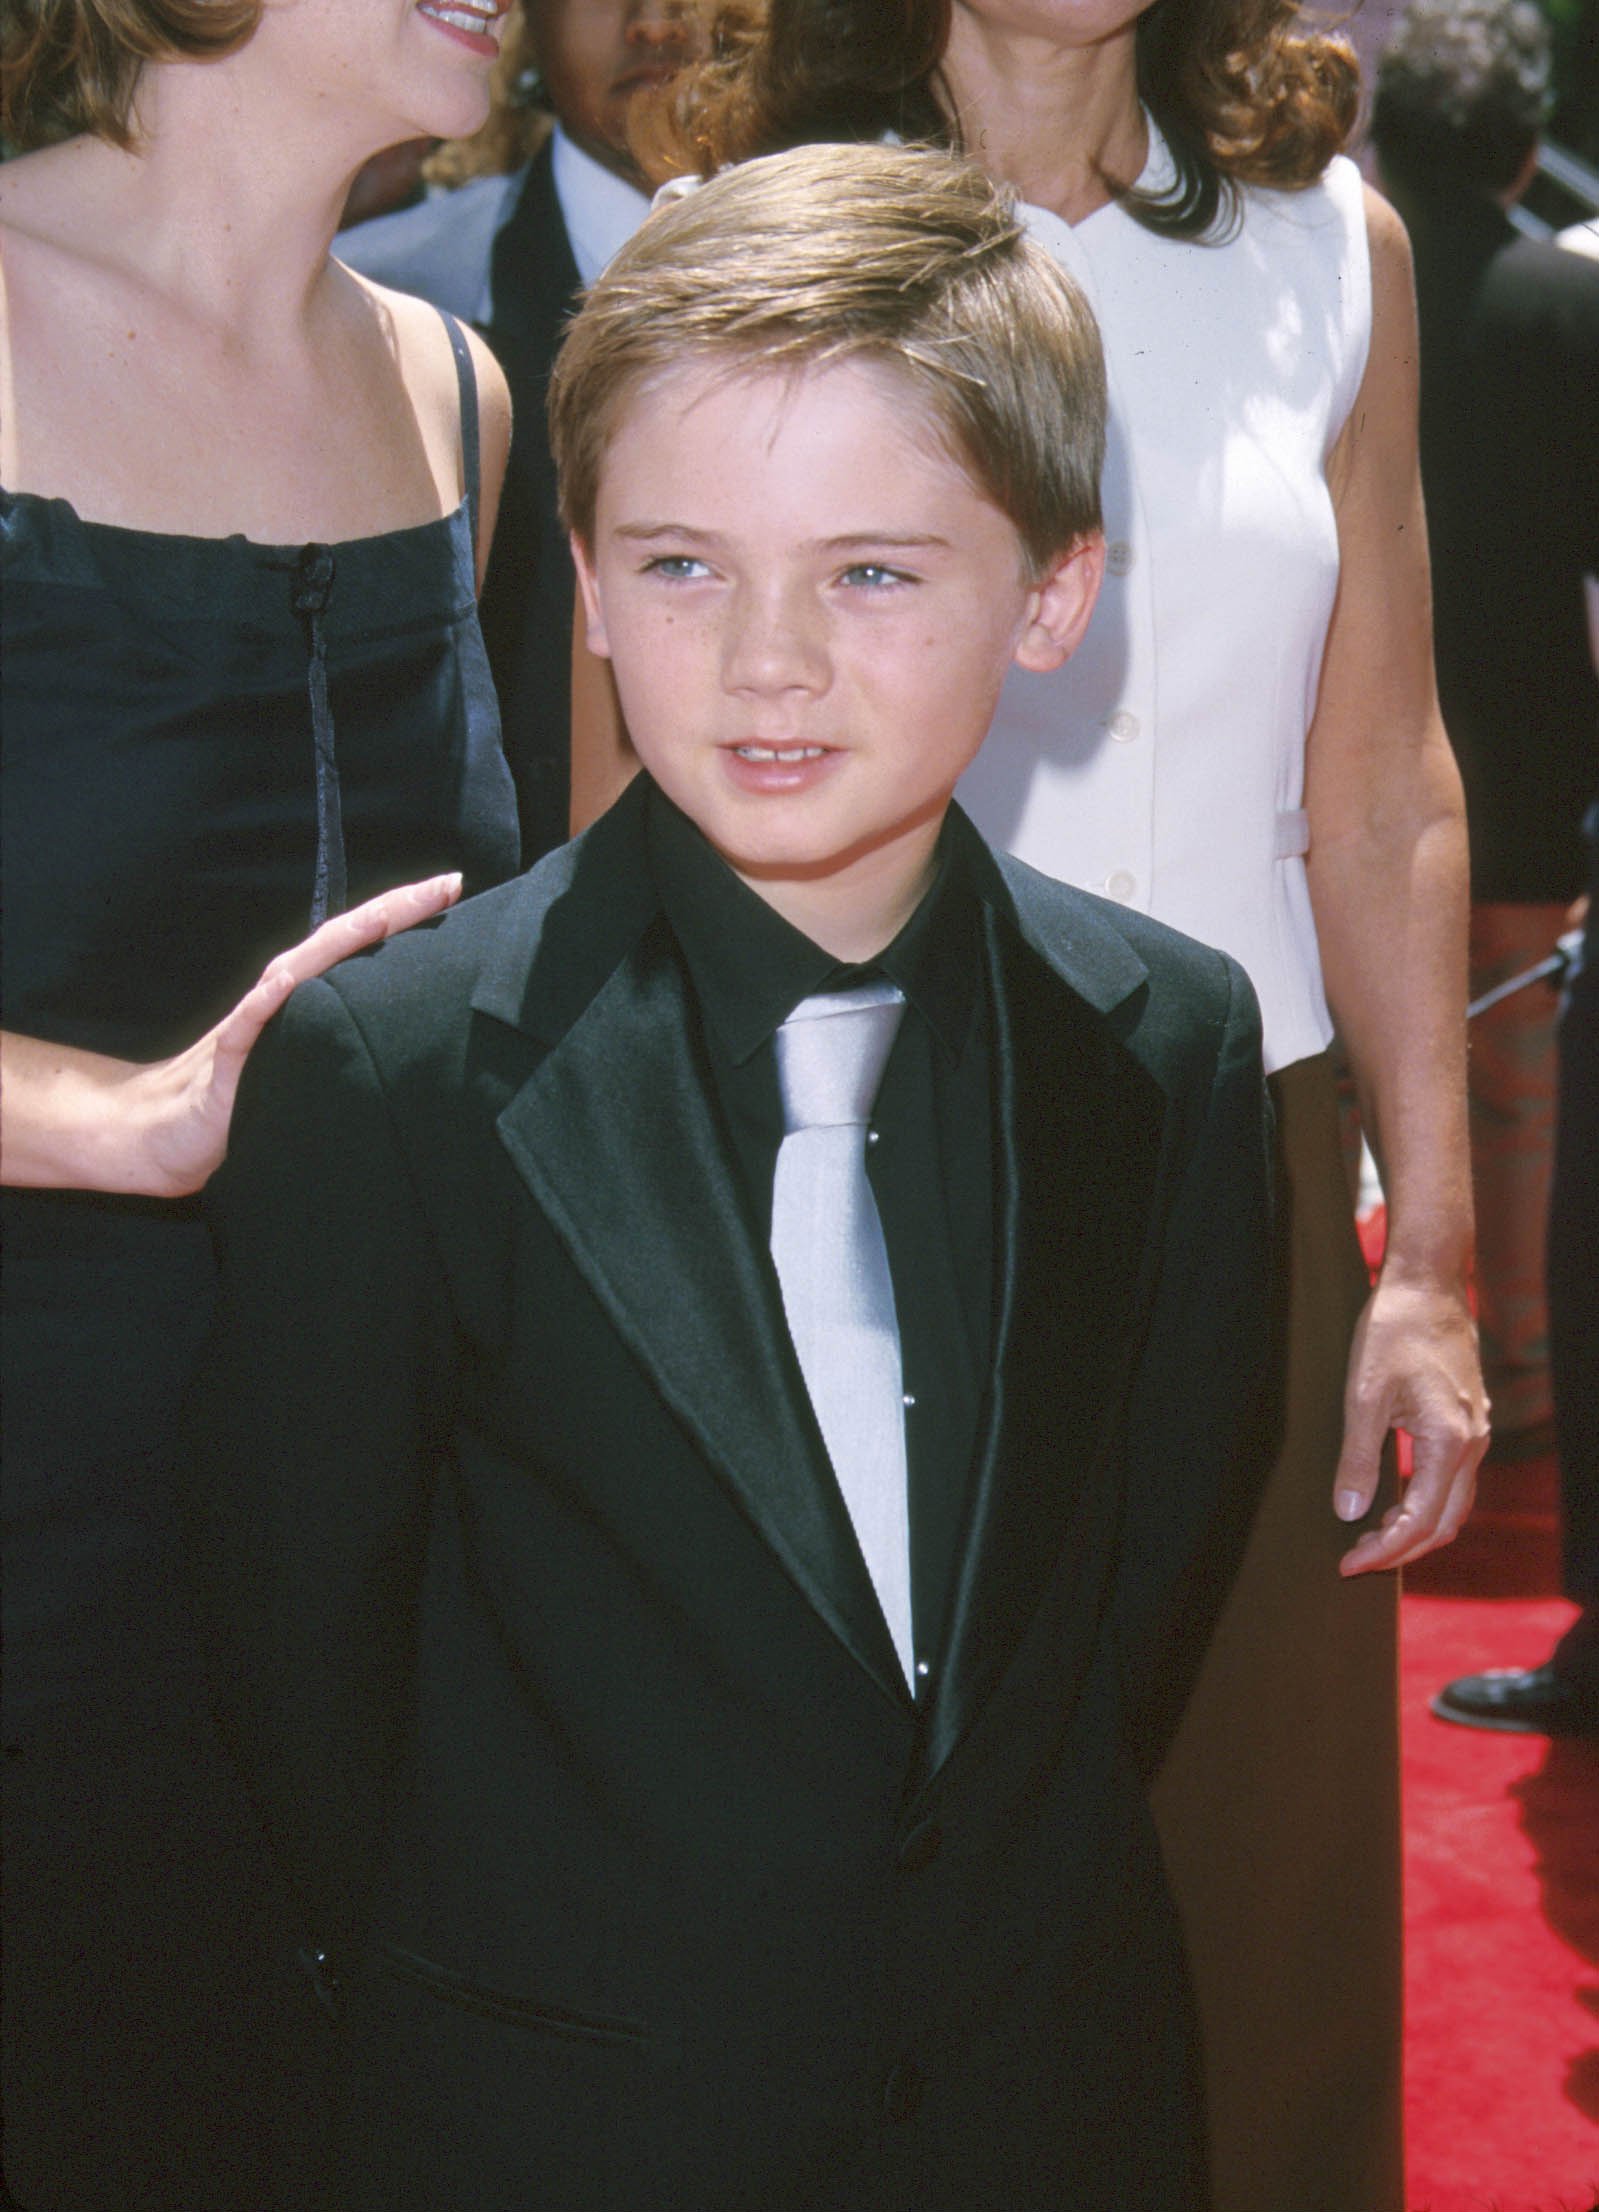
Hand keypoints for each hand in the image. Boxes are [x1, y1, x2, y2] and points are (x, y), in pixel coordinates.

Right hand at [132, 874, 460, 1197]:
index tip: (455, 889)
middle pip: (342, 943)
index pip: (363, 948)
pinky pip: (245, 1026)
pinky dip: (264, 1002)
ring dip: (340, 940)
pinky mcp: (226, 1059)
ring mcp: (253, 1023)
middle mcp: (283, 999)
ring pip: (300, 970)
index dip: (407, 918)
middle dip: (393, 912)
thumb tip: (413, 1042)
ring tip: (384, 915)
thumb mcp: (309, 1070)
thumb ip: (348, 1047)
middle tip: (448, 883)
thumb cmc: (244, 1103)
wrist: (166, 1136)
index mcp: (308, 1001)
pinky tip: (285, 982)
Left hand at [1333, 1271, 1488, 1575]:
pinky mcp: (1466, 1420)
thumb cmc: (1393, 1331)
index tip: (1348, 1564)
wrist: (1427, 1284)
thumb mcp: (1363, 1396)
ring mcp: (1474, 1432)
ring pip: (1452, 1503)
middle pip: (1444, 1523)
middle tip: (1355, 1558)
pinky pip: (1451, 1479)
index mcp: (1449, 1442)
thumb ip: (1358, 1458)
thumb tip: (1350, 1512)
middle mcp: (1471, 1443)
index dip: (1385, 1551)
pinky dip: (1424, 1501)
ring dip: (1414, 1527)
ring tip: (1368, 1534)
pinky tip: (1391, 1497)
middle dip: (1401, 1548)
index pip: (1421, 1522)